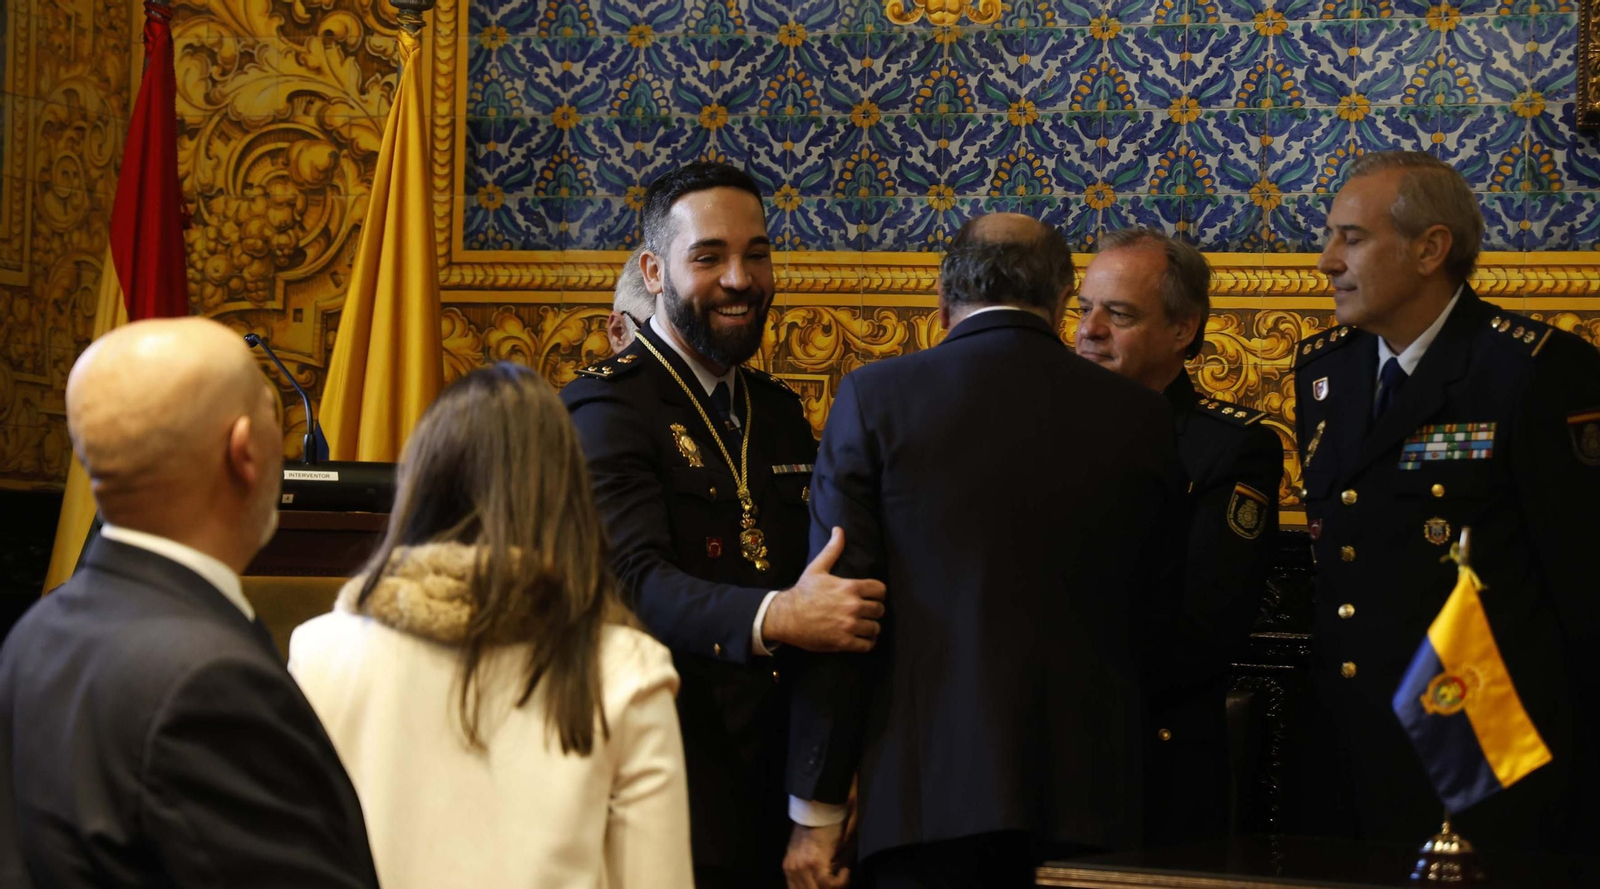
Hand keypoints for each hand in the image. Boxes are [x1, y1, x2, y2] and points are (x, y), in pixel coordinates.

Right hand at [762, 527, 886, 652]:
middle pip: (880, 610)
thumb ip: (832, 550)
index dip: (878, 593)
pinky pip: (867, 645)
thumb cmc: (803, 591)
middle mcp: (853, 606)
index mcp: (850, 588)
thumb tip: (839, 529)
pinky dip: (867, 643)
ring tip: (864, 626)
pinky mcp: (844, 642)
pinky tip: (861, 639)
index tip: (872, 596)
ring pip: (875, 628)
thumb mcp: (817, 568)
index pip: (880, 590)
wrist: (786, 616)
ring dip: (871, 627)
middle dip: (874, 610)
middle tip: (867, 612)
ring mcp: (849, 625)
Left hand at [784, 822, 849, 888]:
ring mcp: (802, 867)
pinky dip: (841, 881)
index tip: (830, 886)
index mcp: (789, 868)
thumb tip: (823, 885)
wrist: (820, 809)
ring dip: (836, 886)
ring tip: (843, 875)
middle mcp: (792, 869)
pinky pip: (830, 884)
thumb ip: (810, 872)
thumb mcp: (807, 852)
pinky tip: (845, 871)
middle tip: (838, 883)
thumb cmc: (817, 828)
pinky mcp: (815, 863)